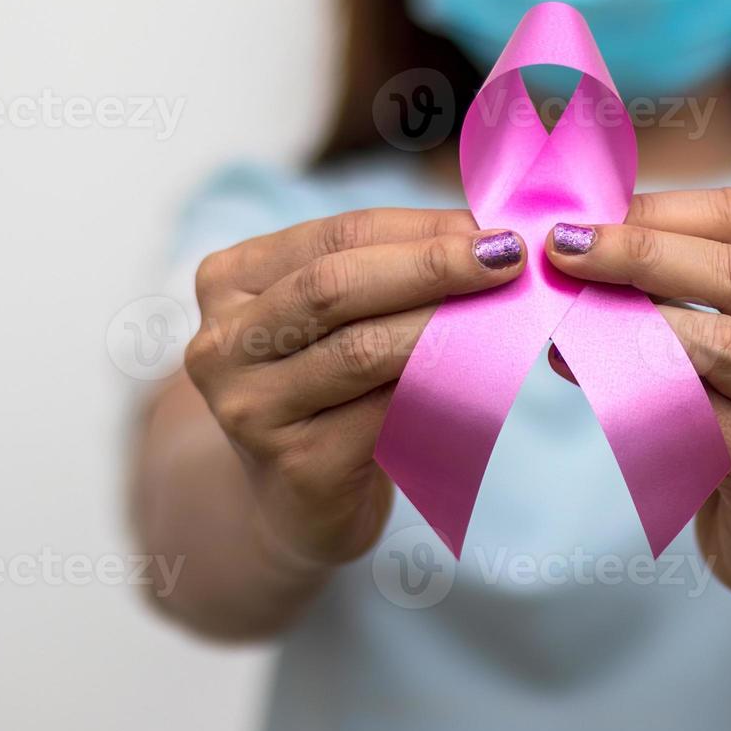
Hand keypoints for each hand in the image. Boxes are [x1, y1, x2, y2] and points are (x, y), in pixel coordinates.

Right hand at [184, 208, 525, 569]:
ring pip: (360, 349)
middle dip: (430, 266)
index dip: (419, 228)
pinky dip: (440, 387)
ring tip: (504, 311)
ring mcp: (251, 409)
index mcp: (228, 283)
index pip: (334, 235)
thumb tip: (484, 232)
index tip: (491, 226)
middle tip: (507, 257)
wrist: (298, 504)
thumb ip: (388, 273)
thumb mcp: (338, 321)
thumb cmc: (330, 396)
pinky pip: (384, 414)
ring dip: (441, 325)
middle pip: (335, 285)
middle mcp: (223, 344)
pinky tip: (484, 373)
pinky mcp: (296, 465)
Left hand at [544, 187, 730, 615]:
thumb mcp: (730, 355)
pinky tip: (587, 377)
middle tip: (563, 248)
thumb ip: (681, 300)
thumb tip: (579, 251)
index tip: (583, 214)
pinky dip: (637, 393)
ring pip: (724, 345)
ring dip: (636, 323)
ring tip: (566, 315)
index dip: (660, 211)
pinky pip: (704, 418)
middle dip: (640, 253)